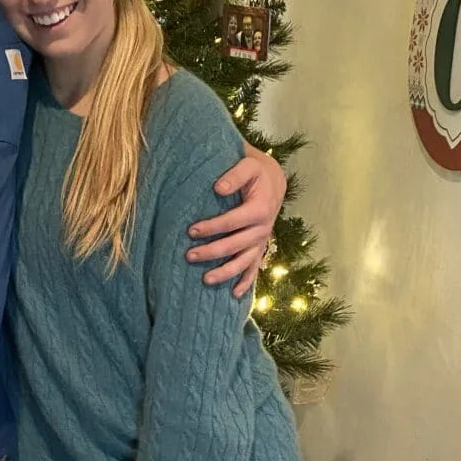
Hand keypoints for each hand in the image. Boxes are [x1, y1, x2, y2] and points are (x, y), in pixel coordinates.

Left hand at [187, 143, 286, 296]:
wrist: (272, 182)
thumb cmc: (255, 172)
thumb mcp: (247, 165)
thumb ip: (234, 175)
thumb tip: (218, 188)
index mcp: (260, 209)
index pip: (232, 222)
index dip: (212, 227)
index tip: (191, 230)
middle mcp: (263, 229)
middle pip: (235, 245)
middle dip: (212, 252)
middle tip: (189, 255)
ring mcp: (261, 241)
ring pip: (244, 262)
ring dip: (225, 272)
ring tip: (205, 280)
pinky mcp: (259, 249)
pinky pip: (254, 269)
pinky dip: (245, 283)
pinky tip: (233, 295)